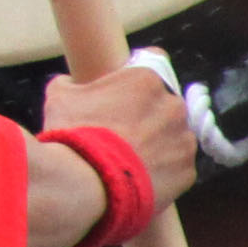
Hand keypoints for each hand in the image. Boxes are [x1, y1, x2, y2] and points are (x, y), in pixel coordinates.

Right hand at [45, 53, 198, 207]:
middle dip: (148, 116)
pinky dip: (162, 173)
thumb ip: (71, 83)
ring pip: (174, 137)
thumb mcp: (60, 97)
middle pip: (165, 104)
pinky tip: (139, 180)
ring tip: (129, 161)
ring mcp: (184, 139)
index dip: (140, 80)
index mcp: (147, 79)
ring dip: (158, 145)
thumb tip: (70, 83)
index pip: (155, 63)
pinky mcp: (187, 171)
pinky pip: (177, 168)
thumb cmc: (72, 135)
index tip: (127, 93)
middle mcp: (173, 105)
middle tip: (123, 134)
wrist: (83, 184)